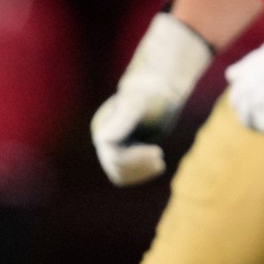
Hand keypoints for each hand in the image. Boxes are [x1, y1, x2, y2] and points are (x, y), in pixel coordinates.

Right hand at [90, 12, 213, 185]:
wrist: (159, 89)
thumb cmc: (150, 93)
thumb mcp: (138, 105)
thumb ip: (122, 120)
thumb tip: (104, 140)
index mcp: (102, 129)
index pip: (114, 157)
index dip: (136, 160)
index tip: (159, 153)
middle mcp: (104, 139)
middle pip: (116, 169)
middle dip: (139, 167)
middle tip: (161, 159)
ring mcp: (113, 146)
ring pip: (121, 175)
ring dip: (141, 173)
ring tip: (160, 164)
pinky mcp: (125, 150)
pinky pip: (129, 173)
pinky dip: (142, 172)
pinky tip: (158, 164)